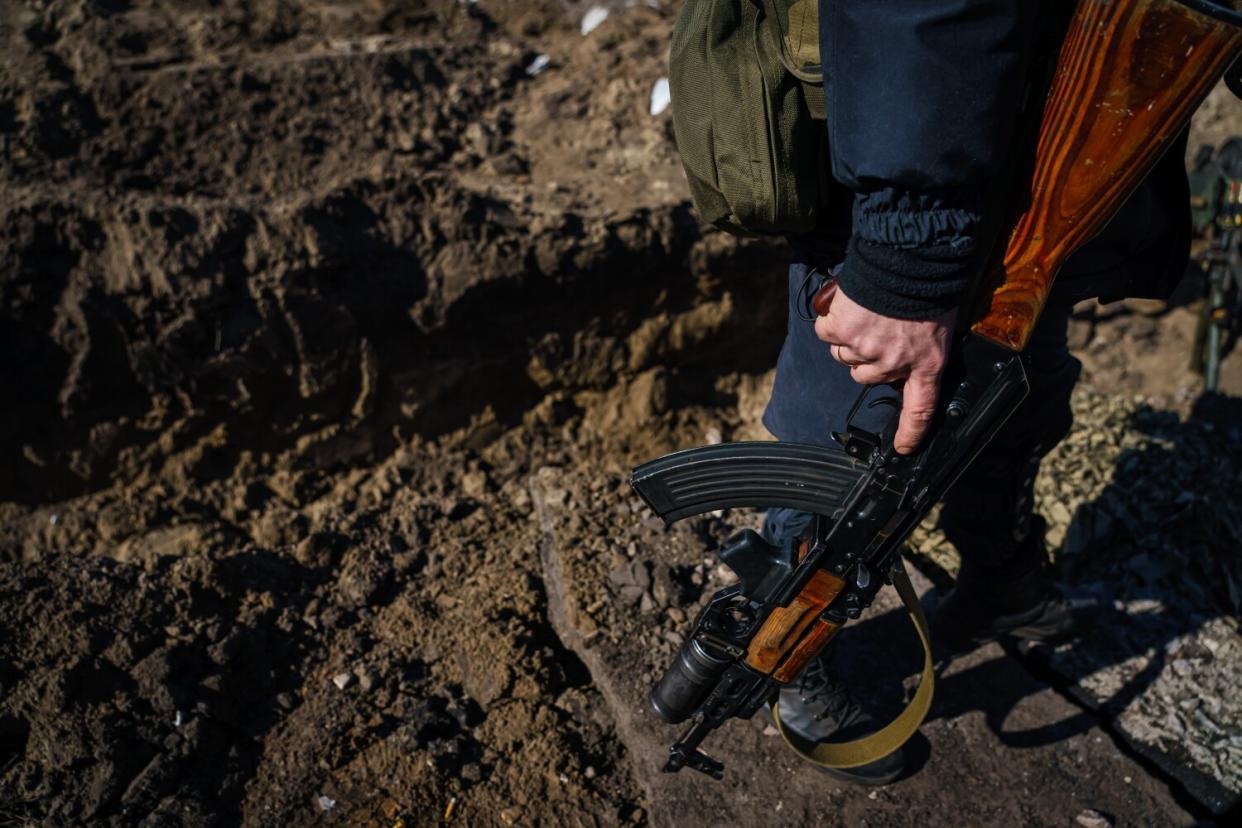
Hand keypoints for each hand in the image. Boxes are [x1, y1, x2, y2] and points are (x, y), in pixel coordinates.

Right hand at [814, 284, 955, 454]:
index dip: (911, 431)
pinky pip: (827, 331)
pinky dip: (832, 318)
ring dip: (847, 335)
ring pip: (843, 353)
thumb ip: (920, 344)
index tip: (904, 447)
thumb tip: (905, 351)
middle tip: (875, 330)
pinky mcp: (842, 330)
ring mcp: (865, 349)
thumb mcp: (939, 322)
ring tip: (863, 311)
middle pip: (865, 376)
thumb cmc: (929, 285)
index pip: (921, 409)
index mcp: (927, 363)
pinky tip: (846, 304)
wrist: (908, 259)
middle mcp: (894, 363)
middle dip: (865, 357)